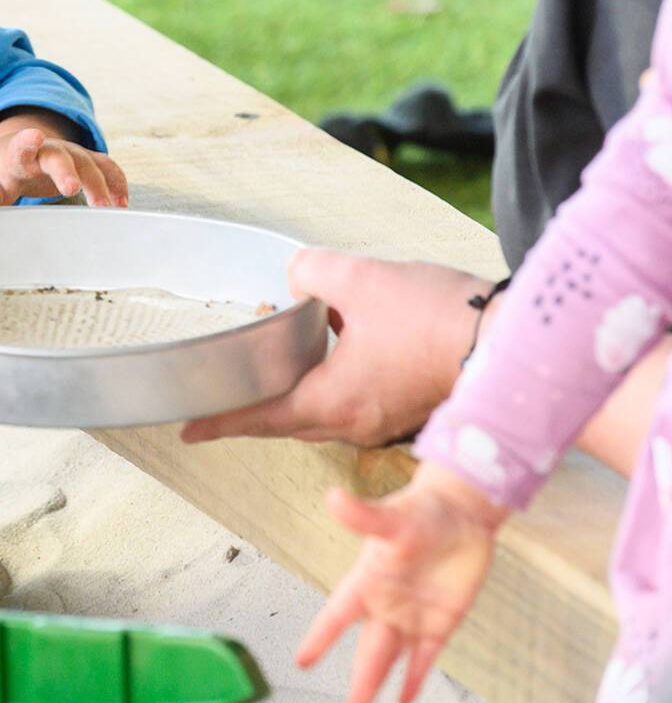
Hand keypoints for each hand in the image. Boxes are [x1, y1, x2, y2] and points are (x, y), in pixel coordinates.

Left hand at [0, 110, 128, 207]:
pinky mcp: (87, 161)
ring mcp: (71, 154)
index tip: (32, 137)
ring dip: (99, 185)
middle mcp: (49, 150)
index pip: (22, 145)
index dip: (27, 141)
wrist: (19, 153)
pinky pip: (106, 168)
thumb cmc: (3, 172)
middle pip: (60, 156)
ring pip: (89, 164)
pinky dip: (116, 183)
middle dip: (67, 170)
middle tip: (72, 188)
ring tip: (108, 208)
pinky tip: (121, 203)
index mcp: (20, 155)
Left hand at [181, 249, 484, 446]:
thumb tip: (295, 277)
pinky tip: (329, 345)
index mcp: (332, 401)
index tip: (188, 429)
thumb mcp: (358, 278)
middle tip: (220, 390)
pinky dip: (327, 381)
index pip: (259, 415)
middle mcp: (353, 422)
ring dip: (292, 389)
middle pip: (286, 419)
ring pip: (320, 411)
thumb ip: (310, 273)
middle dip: (252, 403)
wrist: (514, 341)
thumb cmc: (438, 317)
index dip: (220, 421)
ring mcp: (382, 419)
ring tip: (271, 357)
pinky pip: (350, 402)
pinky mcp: (404, 407)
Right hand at [298, 463, 504, 702]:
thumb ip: (364, 516)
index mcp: (367, 580)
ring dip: (378, 683)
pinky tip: (405, 697)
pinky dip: (415, 677)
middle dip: (360, 680)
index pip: (338, 615)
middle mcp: (385, 603)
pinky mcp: (441, 621)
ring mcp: (413, 615)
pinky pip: (425, 656)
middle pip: (369, 649)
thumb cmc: (422, 510)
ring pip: (392, 657)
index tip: (302, 660)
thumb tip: (334, 497)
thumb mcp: (393, 517)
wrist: (461, 513)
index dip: (321, 638)